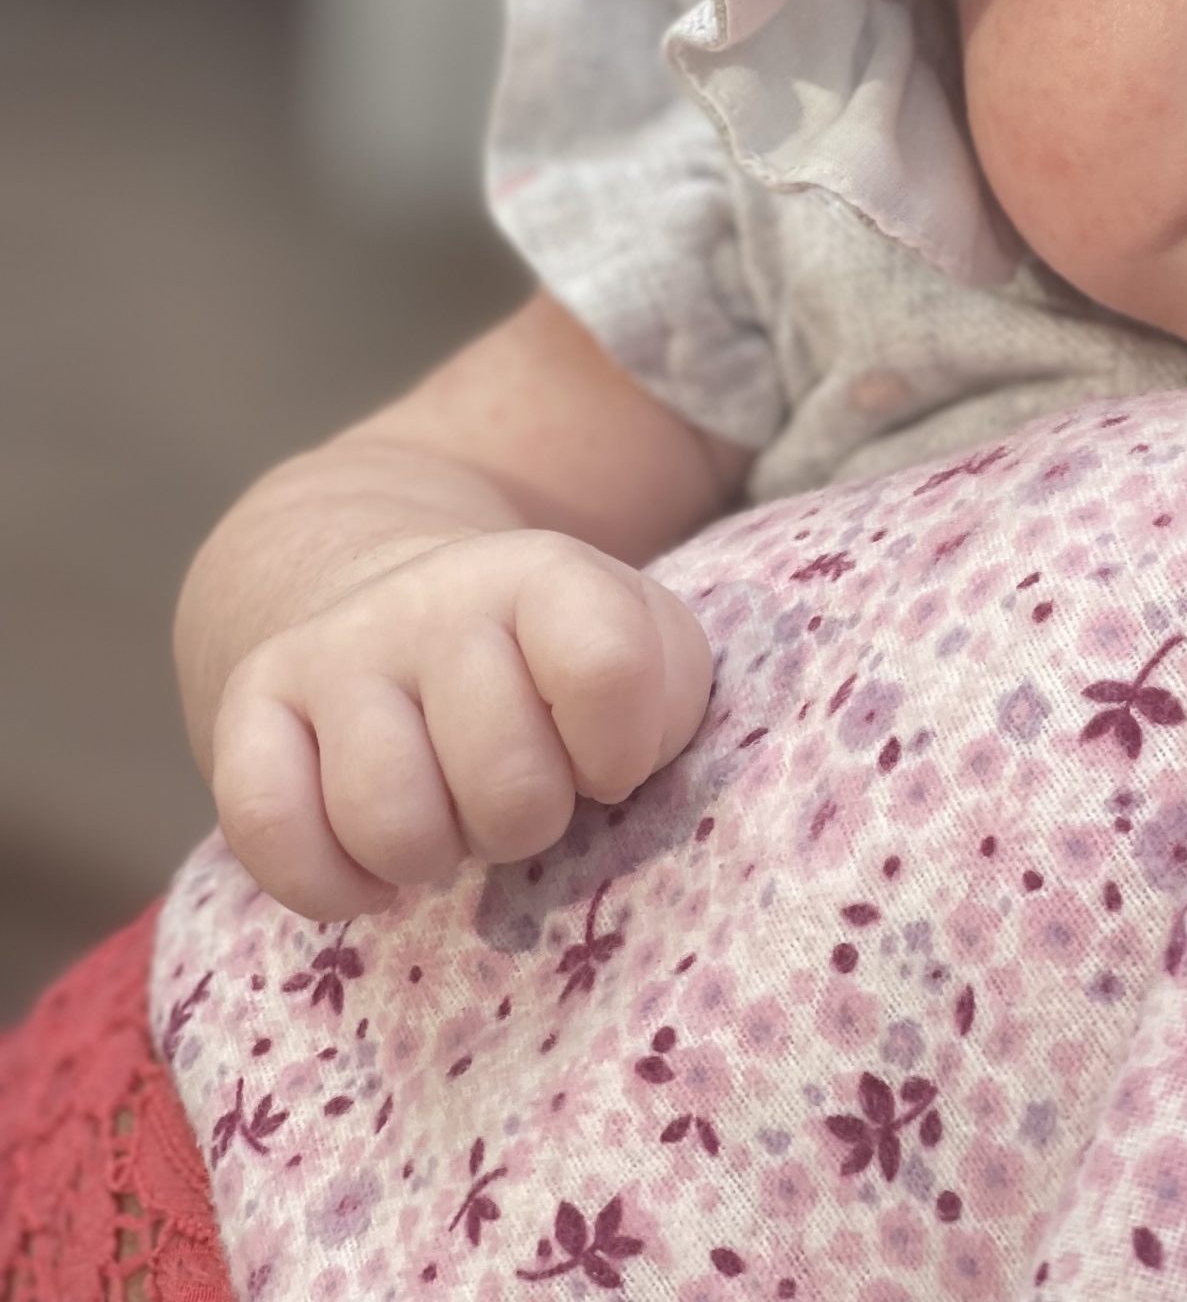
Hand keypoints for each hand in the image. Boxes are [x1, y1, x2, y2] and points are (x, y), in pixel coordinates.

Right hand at [209, 530, 712, 920]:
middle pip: (507, 784)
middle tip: (515, 795)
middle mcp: (433, 599)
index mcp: (546, 575)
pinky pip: (268, 829)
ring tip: (444, 820)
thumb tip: (612, 766)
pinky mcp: (251, 701)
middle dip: (526, 822)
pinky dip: (328, 883)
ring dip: (432, 856)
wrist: (408, 607)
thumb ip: (665, 697)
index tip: (604, 762)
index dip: (620, 753)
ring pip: (391, 822)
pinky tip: (368, 868)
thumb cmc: (552, 661)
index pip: (608, 670)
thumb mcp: (643, 650)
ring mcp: (335, 649)